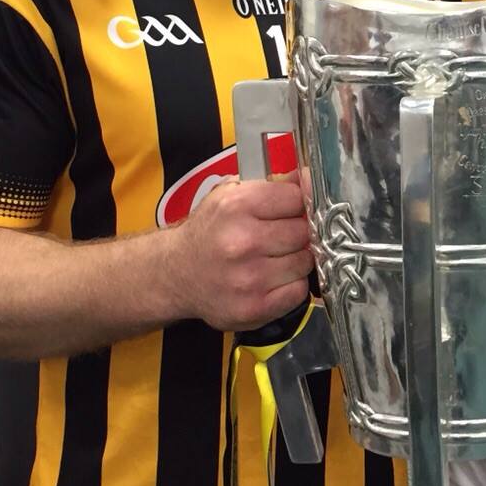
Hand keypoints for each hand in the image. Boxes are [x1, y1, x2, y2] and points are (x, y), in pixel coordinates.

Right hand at [170, 178, 312, 330]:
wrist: (175, 274)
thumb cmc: (208, 232)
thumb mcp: (230, 196)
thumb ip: (272, 185)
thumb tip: (310, 178)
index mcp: (236, 206)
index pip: (296, 198)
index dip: (299, 203)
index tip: (295, 209)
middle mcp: (242, 241)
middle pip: (303, 232)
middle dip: (299, 232)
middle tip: (283, 236)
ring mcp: (249, 278)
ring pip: (305, 262)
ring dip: (297, 259)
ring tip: (276, 258)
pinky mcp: (254, 308)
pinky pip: (298, 291)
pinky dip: (292, 285)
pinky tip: (273, 279)